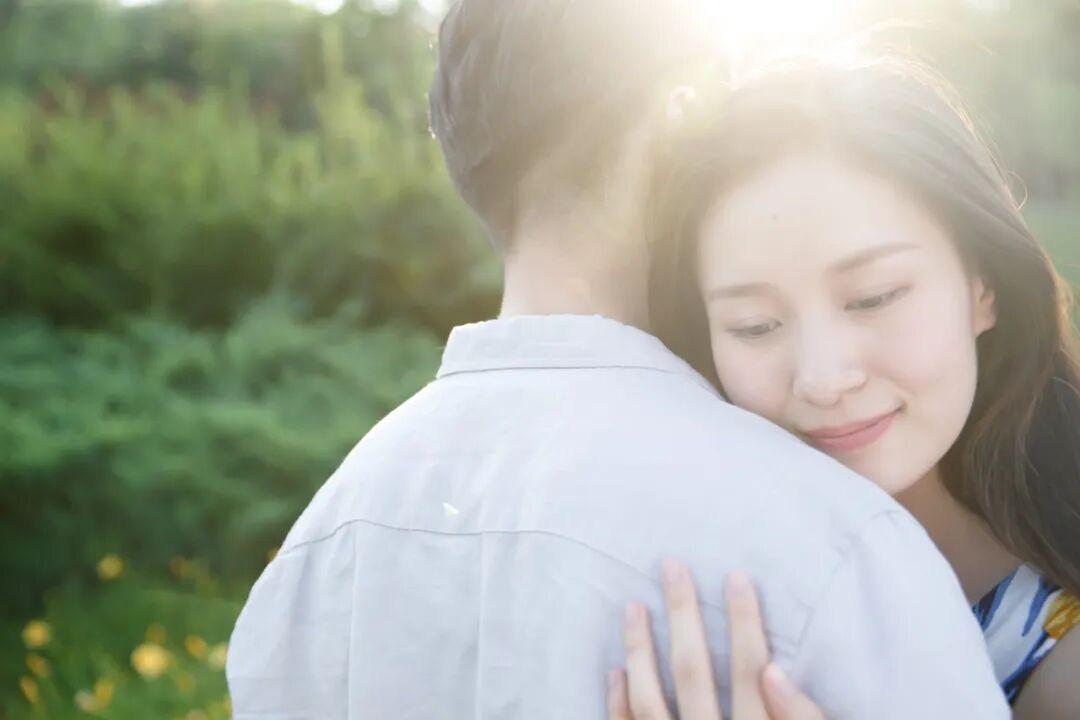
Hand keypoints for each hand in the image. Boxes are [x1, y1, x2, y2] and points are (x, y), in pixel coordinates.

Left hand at [607, 561, 823, 719]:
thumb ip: (804, 717)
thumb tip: (774, 671)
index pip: (751, 669)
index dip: (745, 622)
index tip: (736, 576)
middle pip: (691, 672)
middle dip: (682, 614)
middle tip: (672, 566)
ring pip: (649, 700)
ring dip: (640, 649)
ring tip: (633, 606)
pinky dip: (619, 701)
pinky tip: (616, 671)